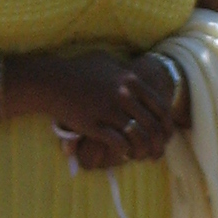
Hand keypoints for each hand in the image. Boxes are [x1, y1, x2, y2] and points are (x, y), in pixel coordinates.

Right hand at [38, 52, 176, 162]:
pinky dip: (126, 151)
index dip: (167, 126)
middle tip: (158, 154)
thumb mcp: (104, 60)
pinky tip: (125, 154)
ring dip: (144, 151)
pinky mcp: (94, 125)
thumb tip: (134, 74)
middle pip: (153, 125)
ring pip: (139, 136)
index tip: (166, 136)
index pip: (161, 107)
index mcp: (130, 80)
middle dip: (159, 143)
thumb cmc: (76, 69)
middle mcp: (123, 95)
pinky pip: (119, 143)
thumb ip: (123, 68)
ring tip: (143, 158)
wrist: (50, 81)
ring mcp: (108, 110)